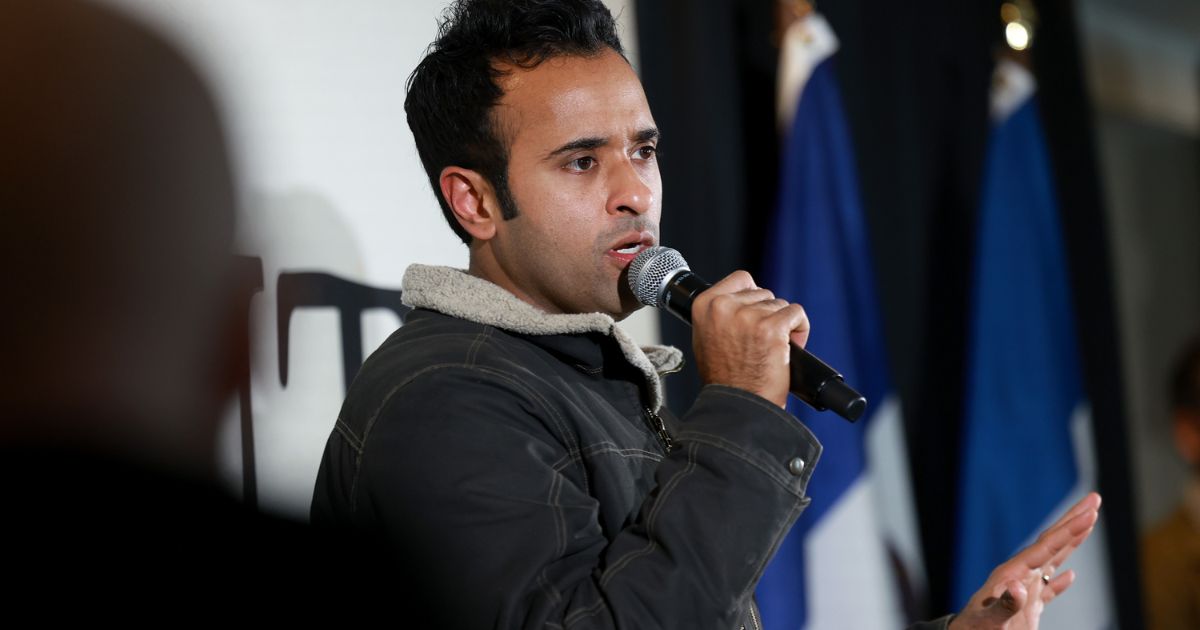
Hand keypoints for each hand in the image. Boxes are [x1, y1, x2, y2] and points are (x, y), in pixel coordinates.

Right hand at [690, 271, 808, 407]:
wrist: (737, 405)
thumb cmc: (724, 379)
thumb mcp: (706, 338)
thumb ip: (719, 315)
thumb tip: (739, 301)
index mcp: (705, 305)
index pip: (741, 279)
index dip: (753, 298)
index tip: (754, 316)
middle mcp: (724, 307)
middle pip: (763, 293)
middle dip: (767, 314)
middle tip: (761, 341)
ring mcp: (748, 316)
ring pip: (780, 305)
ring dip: (783, 325)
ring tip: (772, 349)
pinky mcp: (772, 328)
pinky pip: (796, 314)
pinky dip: (799, 330)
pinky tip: (786, 348)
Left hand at [949, 493, 1101, 629]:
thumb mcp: (990, 619)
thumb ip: (1006, 604)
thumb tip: (1019, 587)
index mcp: (1013, 574)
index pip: (1047, 546)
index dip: (1070, 530)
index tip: (1091, 512)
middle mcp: (1019, 575)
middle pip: (1051, 542)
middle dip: (1073, 521)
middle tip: (1095, 499)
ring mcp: (1023, 589)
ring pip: (1052, 559)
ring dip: (1071, 542)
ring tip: (1088, 523)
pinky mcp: (1025, 608)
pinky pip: (1046, 588)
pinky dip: (1059, 581)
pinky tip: (1070, 576)